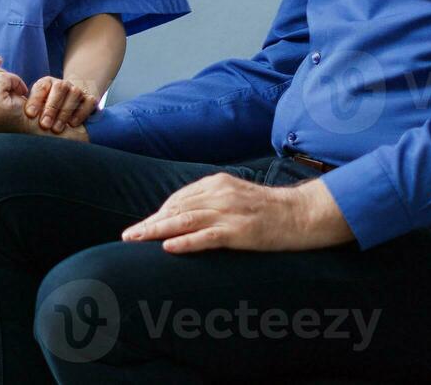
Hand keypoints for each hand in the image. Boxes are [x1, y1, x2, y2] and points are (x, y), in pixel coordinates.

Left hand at [26, 77, 100, 132]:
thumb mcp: (37, 105)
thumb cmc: (48, 109)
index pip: (41, 87)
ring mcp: (78, 90)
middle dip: (51, 108)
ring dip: (64, 112)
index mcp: (47, 83)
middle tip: (44, 124)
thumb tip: (16, 115)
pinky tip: (72, 124)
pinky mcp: (90, 99)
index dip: (35, 100)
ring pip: (74, 94)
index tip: (30, 114)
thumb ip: (27, 107)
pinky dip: (81, 113)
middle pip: (59, 89)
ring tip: (57, 128)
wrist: (71, 103)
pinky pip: (89, 102)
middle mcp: (63, 84)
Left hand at [121, 175, 353, 253]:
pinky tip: (167, 248)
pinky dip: (185, 242)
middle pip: (176, 209)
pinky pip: (206, 237)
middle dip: (150, 223)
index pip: (179, 199)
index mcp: (218, 183)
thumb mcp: (238, 196)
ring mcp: (229, 213)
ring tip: (135, 240)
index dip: (159, 213)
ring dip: (156, 231)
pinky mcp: (239, 232)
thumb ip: (215, 200)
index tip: (144, 226)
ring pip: (184, 221)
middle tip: (128, 236)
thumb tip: (189, 214)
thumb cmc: (271, 209)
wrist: (302, 214)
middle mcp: (219, 194)